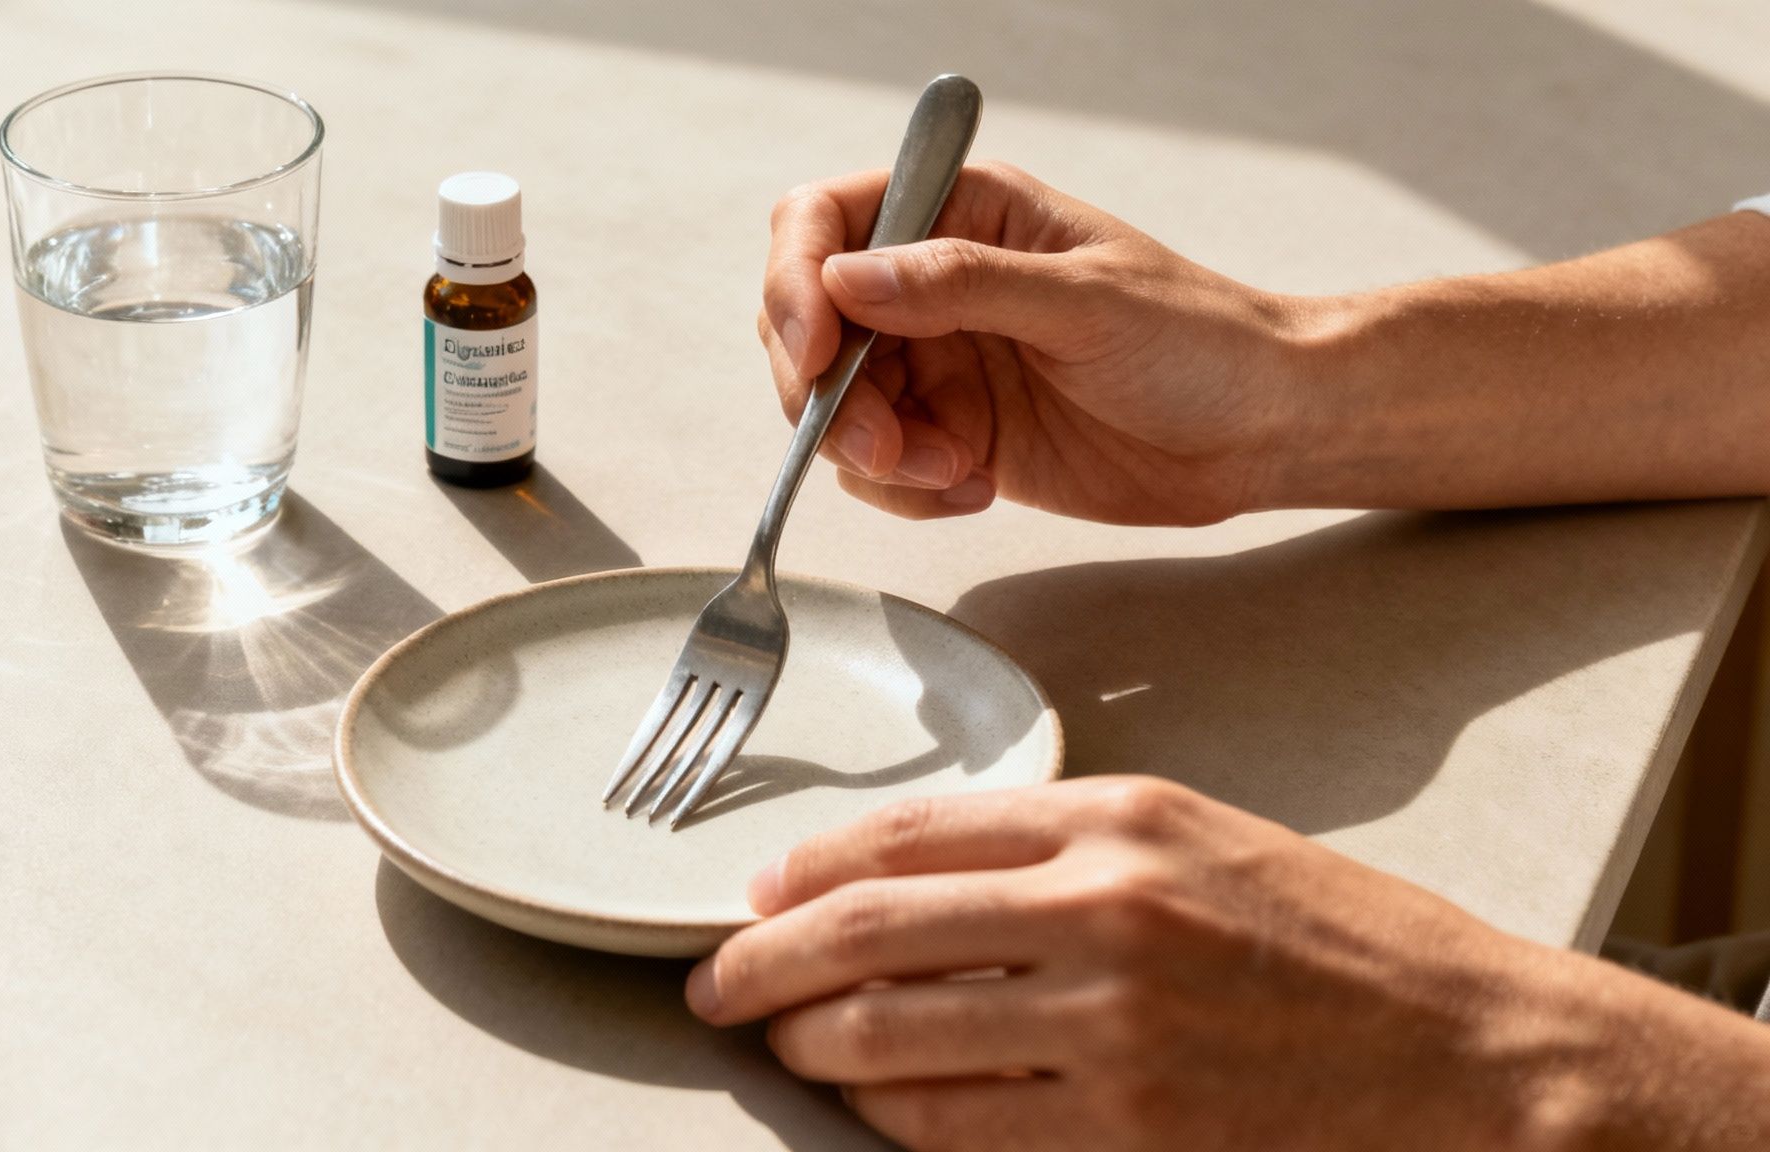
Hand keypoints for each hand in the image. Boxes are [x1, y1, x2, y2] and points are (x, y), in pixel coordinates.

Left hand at [686, 777, 1769, 1150]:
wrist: (1474, 1055)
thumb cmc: (1340, 943)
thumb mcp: (1203, 839)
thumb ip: (1061, 845)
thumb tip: (909, 877)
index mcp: (1119, 817)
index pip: (909, 831)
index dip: (806, 867)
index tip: (756, 896)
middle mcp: (1105, 908)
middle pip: (870, 930)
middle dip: (764, 963)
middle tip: (718, 985)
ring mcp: (1114, 1026)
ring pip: (892, 1036)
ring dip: (810, 1046)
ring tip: (781, 1047)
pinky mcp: (1131, 1129)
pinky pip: (955, 1126)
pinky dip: (887, 1115)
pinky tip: (867, 1104)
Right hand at [759, 163, 1303, 524]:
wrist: (1260, 433)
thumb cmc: (1202, 342)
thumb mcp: (1085, 301)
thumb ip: (961, 285)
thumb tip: (847, 279)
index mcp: (964, 215)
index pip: (825, 224)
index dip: (797, 284)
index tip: (815, 353)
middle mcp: (936, 285)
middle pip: (810, 324)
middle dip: (828, 393)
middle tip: (882, 444)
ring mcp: (941, 364)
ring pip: (836, 408)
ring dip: (870, 454)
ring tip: (952, 470)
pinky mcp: (954, 436)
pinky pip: (881, 470)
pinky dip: (907, 492)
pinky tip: (976, 488)